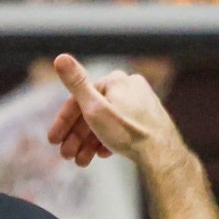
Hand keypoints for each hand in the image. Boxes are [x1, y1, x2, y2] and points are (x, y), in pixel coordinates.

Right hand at [45, 55, 182, 167]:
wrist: (165, 156)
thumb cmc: (129, 132)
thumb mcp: (94, 108)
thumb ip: (76, 84)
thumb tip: (61, 57)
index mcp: (117, 81)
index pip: (80, 99)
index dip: (63, 121)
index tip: (53, 140)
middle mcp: (132, 88)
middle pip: (94, 112)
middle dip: (77, 136)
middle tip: (66, 155)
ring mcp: (143, 104)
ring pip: (108, 122)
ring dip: (90, 142)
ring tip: (81, 161)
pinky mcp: (151, 119)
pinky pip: (123, 127)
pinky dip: (109, 140)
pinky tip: (101, 155)